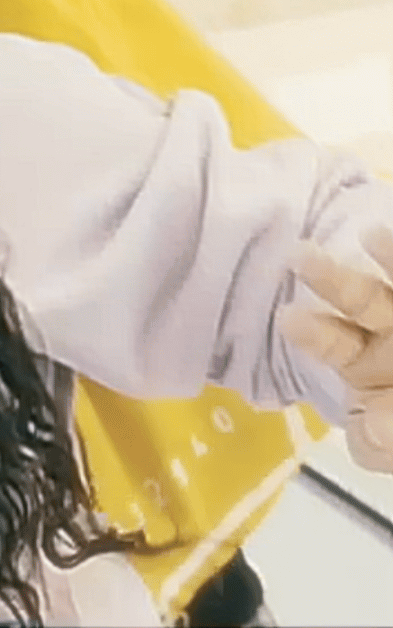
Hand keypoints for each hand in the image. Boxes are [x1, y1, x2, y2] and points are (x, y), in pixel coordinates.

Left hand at [280, 227, 392, 472]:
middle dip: (332, 279)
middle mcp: (387, 328)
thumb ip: (384, 442)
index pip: (334, 342)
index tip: (289, 318)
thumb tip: (373, 434)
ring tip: (373, 235)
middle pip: (359, 298)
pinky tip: (390, 229)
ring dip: (388, 254)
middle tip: (299, 256)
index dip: (317, 334)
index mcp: (363, 359)